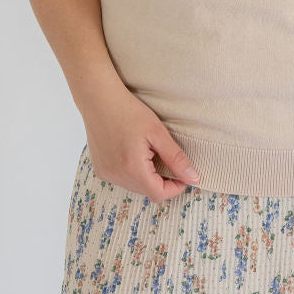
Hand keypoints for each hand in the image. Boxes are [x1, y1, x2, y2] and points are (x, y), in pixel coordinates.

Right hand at [79, 81, 201, 203]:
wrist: (99, 99)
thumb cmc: (129, 111)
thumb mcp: (157, 132)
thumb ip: (176, 158)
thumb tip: (193, 177)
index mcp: (133, 168)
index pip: (158, 194)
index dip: (174, 188)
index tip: (183, 176)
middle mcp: (117, 176)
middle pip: (147, 191)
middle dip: (161, 180)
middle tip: (167, 158)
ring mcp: (106, 175)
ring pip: (134, 186)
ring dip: (147, 177)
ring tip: (148, 152)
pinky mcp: (100, 170)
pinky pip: (122, 180)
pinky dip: (133, 172)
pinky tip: (133, 152)